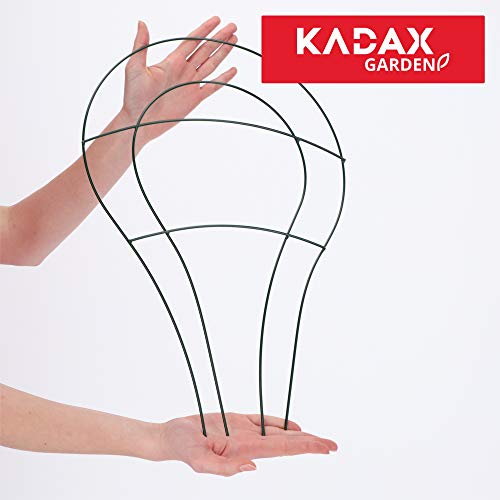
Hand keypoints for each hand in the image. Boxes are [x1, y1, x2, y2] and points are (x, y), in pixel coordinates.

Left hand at [121, 16, 237, 143]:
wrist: (140, 121)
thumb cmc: (134, 96)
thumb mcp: (135, 68)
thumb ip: (141, 45)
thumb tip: (142, 23)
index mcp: (171, 62)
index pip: (192, 41)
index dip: (204, 29)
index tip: (216, 20)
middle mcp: (183, 71)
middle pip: (205, 49)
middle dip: (219, 37)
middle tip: (232, 26)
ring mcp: (190, 85)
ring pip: (211, 64)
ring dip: (223, 52)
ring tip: (234, 40)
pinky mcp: (194, 99)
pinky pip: (212, 87)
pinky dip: (223, 79)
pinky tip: (232, 69)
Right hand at [150, 413, 337, 475]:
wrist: (172, 437)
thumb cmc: (183, 450)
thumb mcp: (199, 463)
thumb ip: (224, 469)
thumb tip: (253, 468)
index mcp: (245, 451)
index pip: (282, 449)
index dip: (305, 446)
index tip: (324, 447)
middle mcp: (250, 443)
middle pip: (287, 443)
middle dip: (310, 443)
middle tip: (333, 445)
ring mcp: (245, 432)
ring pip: (278, 432)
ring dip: (299, 435)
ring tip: (319, 438)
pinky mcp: (238, 421)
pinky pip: (263, 420)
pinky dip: (279, 422)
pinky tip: (293, 426)